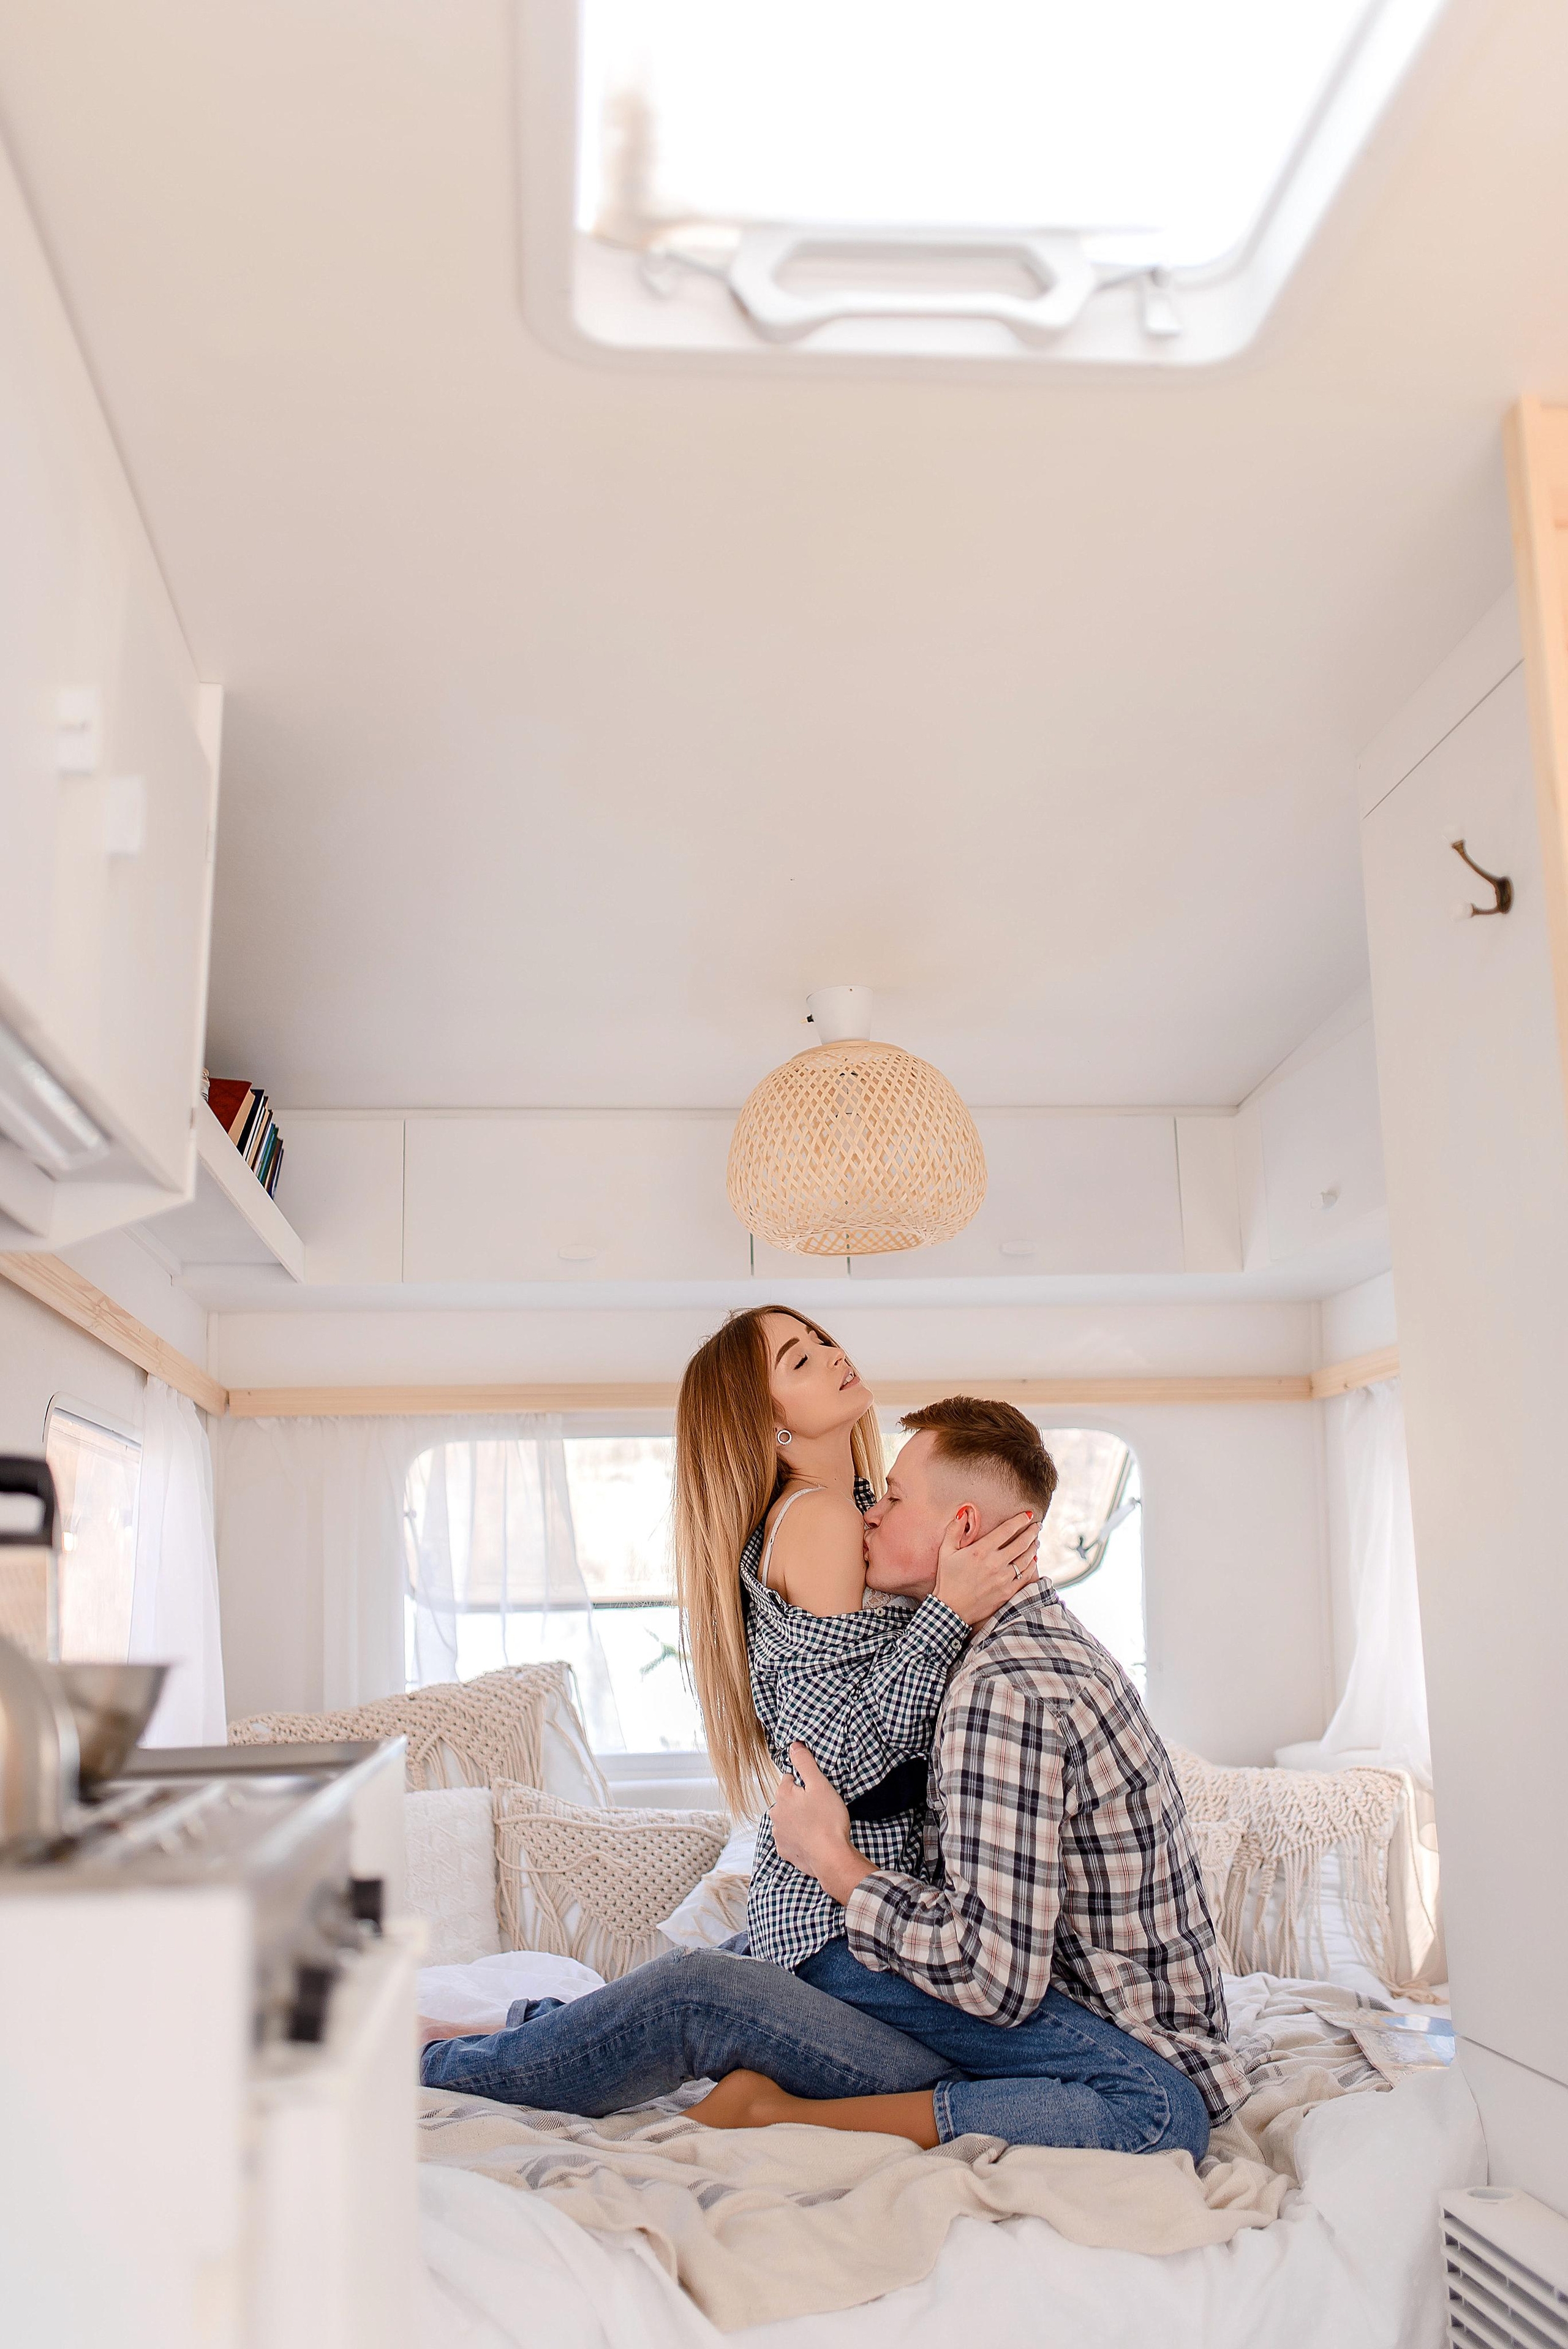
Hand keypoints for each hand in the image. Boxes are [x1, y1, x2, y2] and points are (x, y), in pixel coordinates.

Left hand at [769, 1744, 872, 1905]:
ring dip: (798, 1820)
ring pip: (787, 1820)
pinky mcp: (785, 1851)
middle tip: (820, 1808)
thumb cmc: (827, 1820)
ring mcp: (779, 1835)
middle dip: (800, 1802)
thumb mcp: (820, 1785)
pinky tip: (813, 1839)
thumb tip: (794, 1746)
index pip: (789, 1779)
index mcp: (783, 1796)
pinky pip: (791, 1839)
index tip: (816, 1791)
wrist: (830, 1857)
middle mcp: (775, 1814)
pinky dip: (799, 1838)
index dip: (804, 1783)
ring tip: (818, 1825)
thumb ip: (805, 1763)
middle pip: (787, 1800)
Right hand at [932, 1508, 1039, 1625]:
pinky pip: (1025, 1576)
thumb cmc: (948, 1579)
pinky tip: (1032, 1560)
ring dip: (1033, 1547)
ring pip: (1026, 1559)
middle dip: (1032, 1531)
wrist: (952, 1609)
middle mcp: (995, 1563)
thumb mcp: (946, 1551)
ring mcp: (1003, 1579)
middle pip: (1022, 1543)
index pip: (1007, 1530)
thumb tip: (963, 1511)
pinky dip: (1031, 1566)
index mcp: (980, 1551)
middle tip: (1037, 1525)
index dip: (1020, 1520)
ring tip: (1036, 1541)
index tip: (1027, 1515)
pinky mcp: (1007, 1592)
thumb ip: (954, 1529)